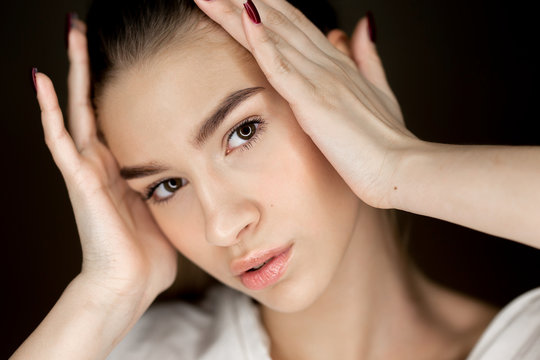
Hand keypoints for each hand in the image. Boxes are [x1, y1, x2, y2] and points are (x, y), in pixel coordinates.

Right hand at [35, 20, 176, 303]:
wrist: (129, 285)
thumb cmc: (147, 252)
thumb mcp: (163, 206)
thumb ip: (167, 182)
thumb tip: (189, 167)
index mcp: (120, 168)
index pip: (112, 115)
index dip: (113, 84)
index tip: (122, 54)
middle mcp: (99, 163)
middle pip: (91, 102)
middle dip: (89, 65)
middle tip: (85, 27)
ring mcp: (86, 171)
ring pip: (75, 111)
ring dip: (72, 73)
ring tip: (70, 34)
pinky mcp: (80, 183)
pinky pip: (61, 142)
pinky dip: (49, 113)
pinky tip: (42, 83)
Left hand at [194, 0, 419, 207]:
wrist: (400, 168)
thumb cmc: (386, 138)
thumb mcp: (377, 90)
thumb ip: (365, 56)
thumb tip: (361, 25)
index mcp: (335, 62)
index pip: (294, 23)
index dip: (266, 4)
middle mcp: (326, 63)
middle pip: (277, 21)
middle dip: (240, 0)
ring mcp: (320, 80)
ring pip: (273, 36)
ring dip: (237, 12)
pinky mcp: (315, 102)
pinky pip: (282, 67)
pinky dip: (263, 43)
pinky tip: (244, 18)